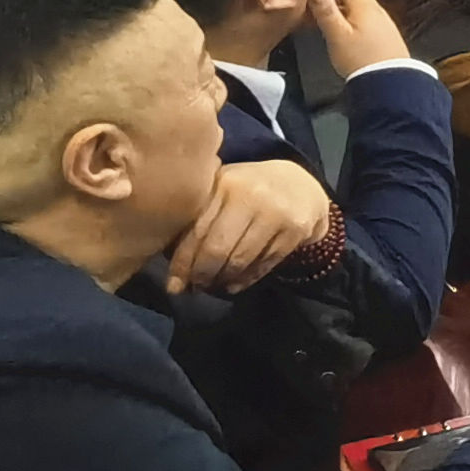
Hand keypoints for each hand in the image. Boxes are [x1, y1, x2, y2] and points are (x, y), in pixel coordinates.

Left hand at [164, 159, 333, 295]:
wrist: (300, 185)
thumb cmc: (248, 190)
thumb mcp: (223, 190)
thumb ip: (199, 214)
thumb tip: (169, 257)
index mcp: (226, 183)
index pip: (198, 230)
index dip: (183, 261)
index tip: (173, 283)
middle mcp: (251, 195)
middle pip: (218, 248)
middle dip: (202, 274)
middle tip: (193, 287)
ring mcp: (276, 213)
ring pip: (240, 260)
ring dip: (222, 279)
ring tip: (212, 285)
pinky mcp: (295, 230)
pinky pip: (264, 264)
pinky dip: (245, 279)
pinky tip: (233, 284)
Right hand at [303, 0, 413, 77]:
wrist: (392, 83)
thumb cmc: (362, 59)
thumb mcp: (339, 36)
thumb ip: (327, 12)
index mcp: (363, 2)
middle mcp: (373, 6)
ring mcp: (379, 19)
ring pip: (353, 2)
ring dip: (335, 0)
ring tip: (315, 1)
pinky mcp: (380, 32)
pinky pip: (358, 14)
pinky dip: (344, 12)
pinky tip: (334, 21)